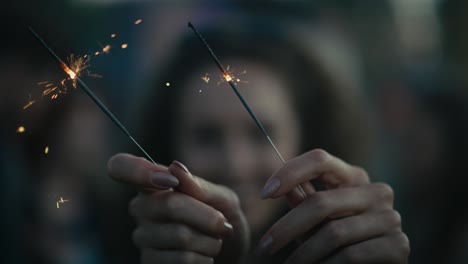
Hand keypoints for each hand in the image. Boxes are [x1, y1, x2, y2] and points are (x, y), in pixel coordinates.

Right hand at [108, 153, 248, 263]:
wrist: (230, 254)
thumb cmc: (221, 218)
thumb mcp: (221, 197)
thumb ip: (199, 185)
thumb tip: (175, 167)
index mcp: (153, 183)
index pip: (121, 166)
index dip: (138, 170)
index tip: (170, 181)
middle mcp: (141, 208)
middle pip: (170, 205)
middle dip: (207, 216)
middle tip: (222, 224)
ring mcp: (143, 237)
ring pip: (181, 235)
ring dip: (210, 241)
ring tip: (214, 242)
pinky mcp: (150, 263)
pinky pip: (182, 260)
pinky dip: (204, 259)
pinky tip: (204, 257)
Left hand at [257, 149, 409, 262]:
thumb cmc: (337, 243)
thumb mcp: (315, 221)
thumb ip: (303, 201)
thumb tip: (283, 186)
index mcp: (355, 177)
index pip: (320, 160)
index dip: (290, 172)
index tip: (265, 193)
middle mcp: (377, 192)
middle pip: (321, 201)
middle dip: (286, 227)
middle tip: (265, 246)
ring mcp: (391, 218)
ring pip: (333, 232)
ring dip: (305, 254)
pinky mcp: (399, 246)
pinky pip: (350, 255)